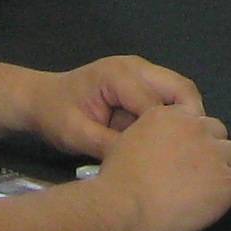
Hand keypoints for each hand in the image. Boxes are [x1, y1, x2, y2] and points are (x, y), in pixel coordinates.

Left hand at [33, 52, 202, 154]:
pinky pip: (169, 97)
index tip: (173, 162)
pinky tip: (167, 141)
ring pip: (180, 91)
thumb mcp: (76, 135)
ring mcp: (142, 71)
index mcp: (118, 75)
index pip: (157, 103)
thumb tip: (141, 163)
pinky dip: (173, 117)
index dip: (168, 132)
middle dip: (190, 120)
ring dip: (184, 119)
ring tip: (181, 149)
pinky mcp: (143, 82)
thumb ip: (109, 146)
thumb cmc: (54, 115)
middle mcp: (137, 67)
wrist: (40, 99)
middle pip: (181, 88)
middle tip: (190, 152)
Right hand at [89, 105, 230, 230]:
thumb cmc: (116, 182)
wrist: (122, 206)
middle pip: (218, 132)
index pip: (195, 120)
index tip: (185, 156)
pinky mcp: (226, 181)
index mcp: (170, 115)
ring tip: (212, 186)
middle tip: (197, 172)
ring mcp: (214, 154)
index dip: (192, 139)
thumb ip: (149, 136)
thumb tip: (157, 147)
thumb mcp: (126, 142)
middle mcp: (196, 128)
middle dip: (210, 149)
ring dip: (226, 166)